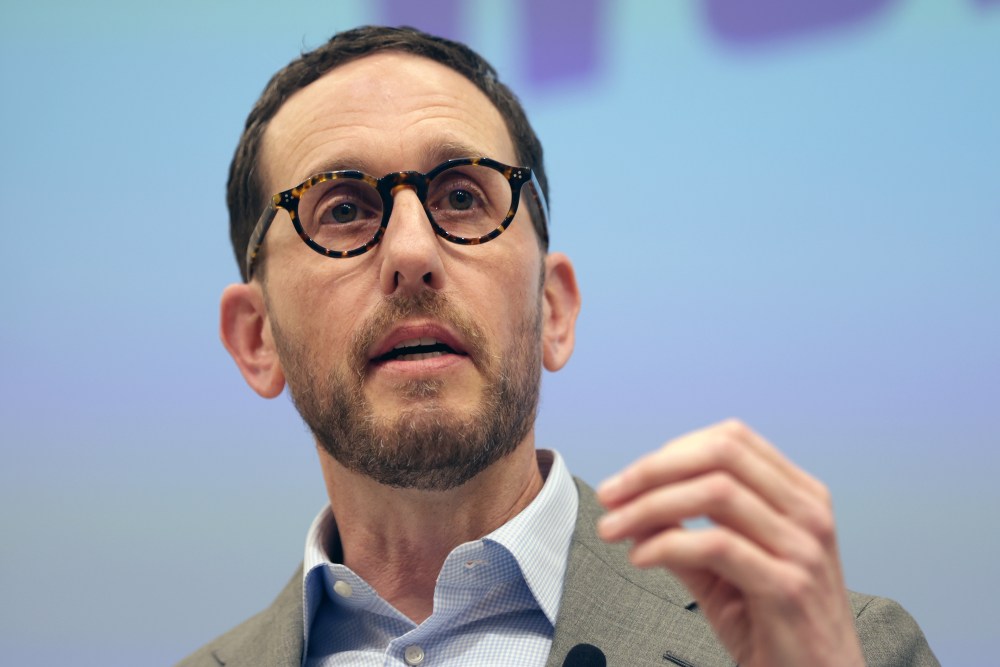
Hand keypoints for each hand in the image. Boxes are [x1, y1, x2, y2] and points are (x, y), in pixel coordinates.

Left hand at [596, 420, 864, 666]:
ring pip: (715, 492)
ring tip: (614, 528)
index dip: (670, 452)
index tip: (627, 479)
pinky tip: (640, 557)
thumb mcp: (723, 569)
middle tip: (611, 495)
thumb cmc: (774, 627)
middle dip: (653, 469)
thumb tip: (632, 502)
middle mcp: (807, 513)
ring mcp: (802, 548)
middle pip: (720, 455)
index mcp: (799, 496)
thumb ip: (685, 531)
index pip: (730, 440)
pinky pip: (717, 545)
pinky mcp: (788, 587)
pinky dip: (667, 544)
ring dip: (650, 506)